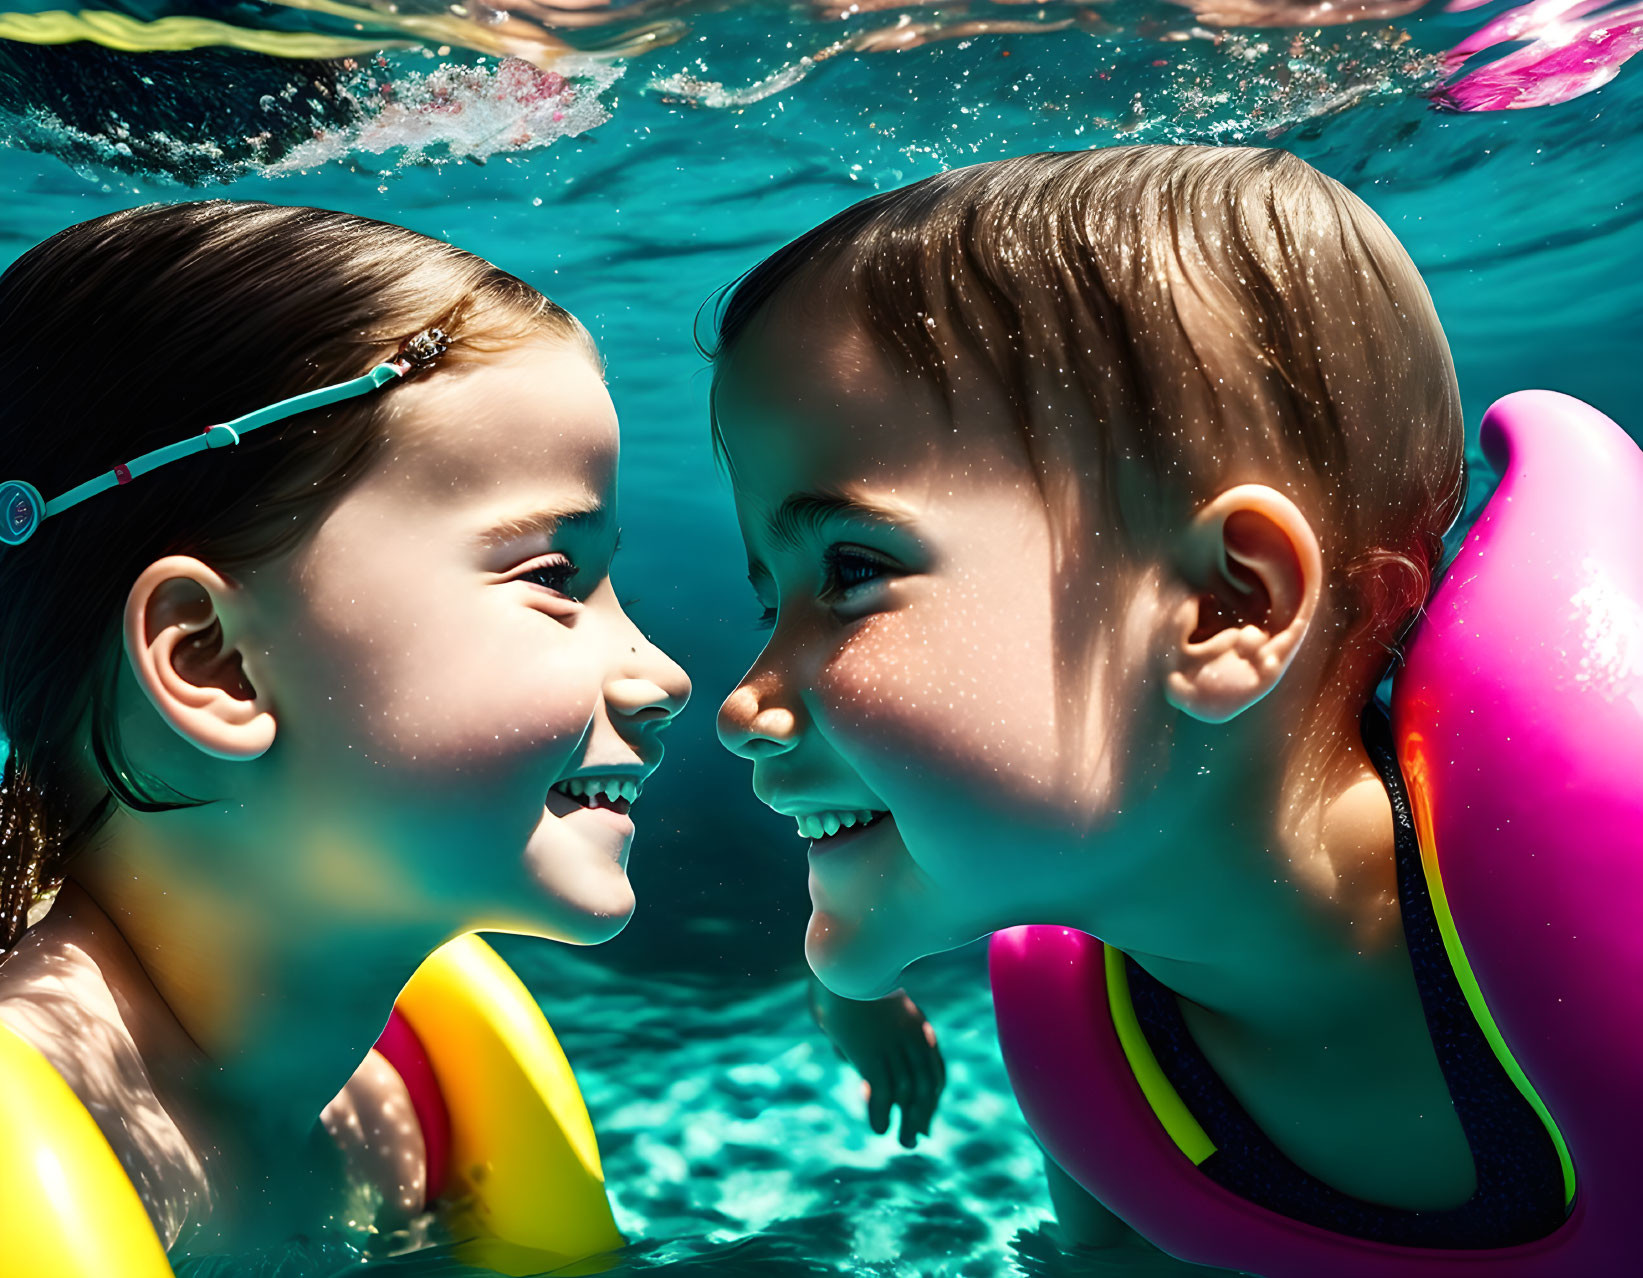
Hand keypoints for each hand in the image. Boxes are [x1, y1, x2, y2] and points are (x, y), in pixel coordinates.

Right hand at [810, 978, 945, 1146]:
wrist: (843, 960)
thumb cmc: (846, 978)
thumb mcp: (862, 1010)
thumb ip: (865, 1041)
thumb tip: (855, 1069)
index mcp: (915, 1023)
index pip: (934, 1067)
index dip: (933, 1096)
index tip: (928, 1117)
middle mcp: (910, 1038)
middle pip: (925, 1085)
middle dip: (923, 1115)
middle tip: (917, 1139)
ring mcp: (892, 1046)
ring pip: (907, 1095)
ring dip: (907, 1123)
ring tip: (904, 1143)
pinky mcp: (871, 1054)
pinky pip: (881, 1092)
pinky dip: (881, 1113)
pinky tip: (878, 1128)